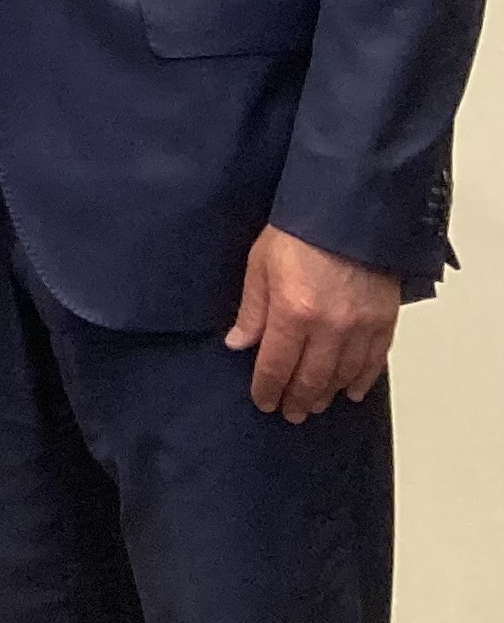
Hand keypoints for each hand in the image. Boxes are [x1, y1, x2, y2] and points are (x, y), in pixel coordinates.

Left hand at [225, 225, 400, 421]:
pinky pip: (374, 361)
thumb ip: (252, 310)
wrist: (348, 210)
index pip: (276, 366)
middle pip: (311, 378)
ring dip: (327, 394)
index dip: (268, 389)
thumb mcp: (259, 265)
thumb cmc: (300, 230)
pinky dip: (362, 380)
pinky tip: (352, 391)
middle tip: (289, 412)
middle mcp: (329, 326)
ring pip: (343, 375)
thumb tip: (239, 344)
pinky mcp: (384, 320)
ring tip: (313, 404)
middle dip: (297, 399)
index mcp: (293, 312)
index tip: (263, 402)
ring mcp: (361, 326)